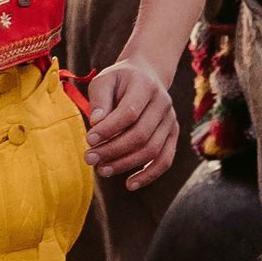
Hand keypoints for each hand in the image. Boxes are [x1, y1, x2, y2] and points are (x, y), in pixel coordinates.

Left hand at [84, 57, 180, 189]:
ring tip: (102, 170)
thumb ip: (99, 100)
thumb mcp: (104, 80)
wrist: (146, 76)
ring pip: (152, 150)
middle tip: (89, 159)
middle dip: (113, 150)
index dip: (109, 129)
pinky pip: (165, 160)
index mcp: (145, 86)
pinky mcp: (172, 135)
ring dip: (125, 164)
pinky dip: (149, 175)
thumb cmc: (120, 81)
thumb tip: (96, 124)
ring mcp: (170, 120)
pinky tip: (129, 185)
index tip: (89, 139)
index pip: (129, 112)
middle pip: (141, 135)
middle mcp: (163, 103)